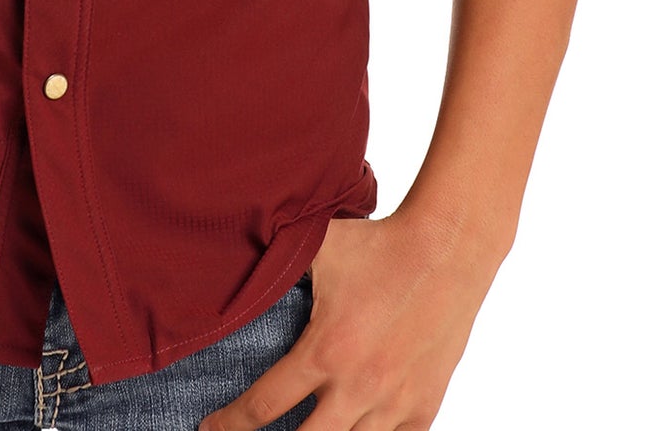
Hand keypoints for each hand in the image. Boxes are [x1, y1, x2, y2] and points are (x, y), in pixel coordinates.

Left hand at [197, 207, 496, 429]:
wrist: (448, 250)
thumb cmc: (379, 245)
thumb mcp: (319, 246)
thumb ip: (277, 259)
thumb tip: (233, 248)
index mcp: (325, 351)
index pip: (263, 406)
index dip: (231, 424)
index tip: (210, 429)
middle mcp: (358, 388)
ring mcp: (394, 404)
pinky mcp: (424, 407)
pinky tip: (354, 430)